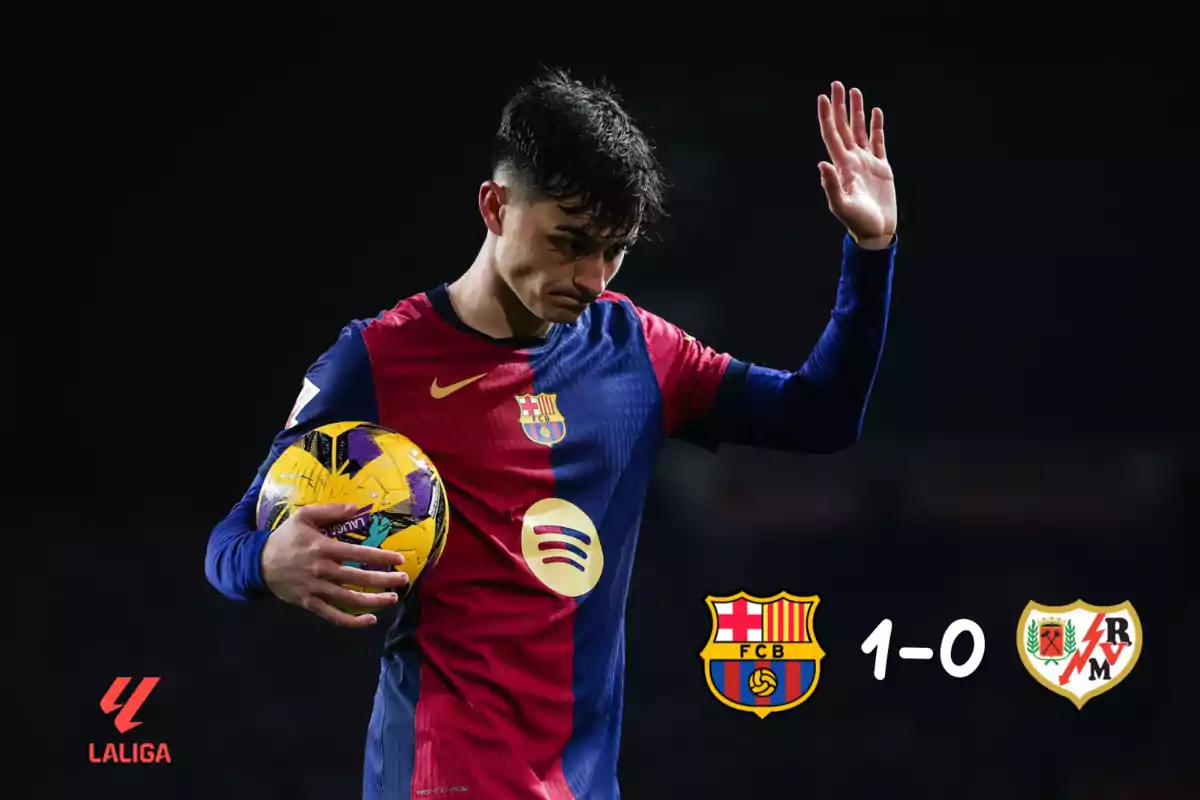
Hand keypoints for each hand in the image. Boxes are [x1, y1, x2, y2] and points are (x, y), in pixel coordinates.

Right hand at [260, 503, 409, 627]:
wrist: (257, 562)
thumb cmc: (285, 537)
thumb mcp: (304, 516)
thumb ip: (331, 510)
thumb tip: (356, 507)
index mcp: (323, 548)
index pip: (359, 554)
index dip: (381, 557)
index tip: (399, 559)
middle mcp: (322, 570)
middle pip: (359, 579)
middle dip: (385, 580)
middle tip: (404, 580)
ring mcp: (316, 589)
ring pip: (349, 599)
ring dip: (374, 601)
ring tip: (393, 598)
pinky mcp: (309, 603)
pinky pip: (333, 616)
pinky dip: (352, 621)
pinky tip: (370, 620)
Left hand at [817, 81, 896, 248]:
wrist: (876, 232)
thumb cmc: (857, 222)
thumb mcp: (841, 206)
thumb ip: (831, 186)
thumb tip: (822, 164)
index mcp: (842, 166)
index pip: (831, 135)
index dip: (827, 117)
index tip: (823, 98)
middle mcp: (852, 160)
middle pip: (844, 127)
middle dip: (840, 106)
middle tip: (837, 84)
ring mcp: (866, 162)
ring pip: (860, 130)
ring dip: (857, 111)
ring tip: (854, 91)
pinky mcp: (881, 167)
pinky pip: (878, 142)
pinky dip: (876, 126)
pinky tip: (875, 112)